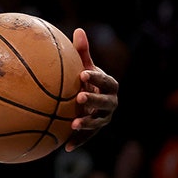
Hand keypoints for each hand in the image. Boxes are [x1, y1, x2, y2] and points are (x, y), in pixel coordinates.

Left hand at [66, 28, 118, 151]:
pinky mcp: (95, 130)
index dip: (95, 77)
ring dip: (87, 123)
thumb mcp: (84, 66)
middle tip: (80, 98)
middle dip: (94, 100)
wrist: (90, 99)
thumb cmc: (84, 79)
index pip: (105, 80)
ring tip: (73, 124)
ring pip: (98, 122)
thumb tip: (78, 30)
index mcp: (110, 85)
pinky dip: (78, 141)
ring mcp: (104, 118)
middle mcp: (111, 102)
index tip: (82, 74)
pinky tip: (66, 147)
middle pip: (105, 102)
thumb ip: (82, 52)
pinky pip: (87, 137)